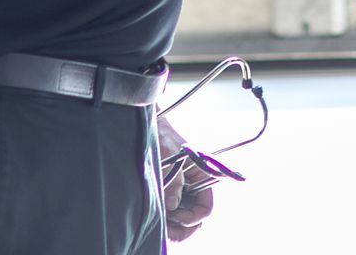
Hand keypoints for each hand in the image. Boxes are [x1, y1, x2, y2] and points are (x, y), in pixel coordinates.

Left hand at [156, 115, 216, 241]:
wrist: (149, 126)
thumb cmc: (161, 134)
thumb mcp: (167, 152)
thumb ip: (173, 180)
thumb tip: (173, 206)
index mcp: (201, 175)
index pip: (205, 207)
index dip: (193, 216)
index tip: (176, 217)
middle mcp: (193, 186)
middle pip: (195, 217)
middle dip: (183, 227)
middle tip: (166, 229)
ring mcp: (180, 190)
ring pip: (182, 218)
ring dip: (173, 225)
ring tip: (160, 225)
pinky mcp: (168, 191)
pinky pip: (170, 212)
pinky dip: (165, 219)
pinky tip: (156, 216)